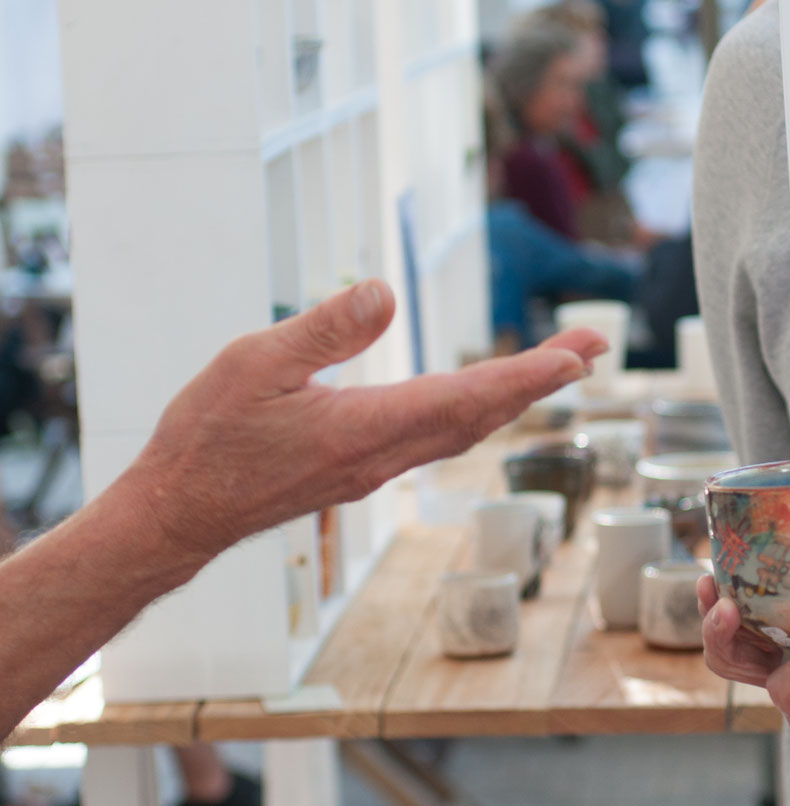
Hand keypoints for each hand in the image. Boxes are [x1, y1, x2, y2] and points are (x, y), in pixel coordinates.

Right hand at [119, 279, 603, 577]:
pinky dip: (474, 411)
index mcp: (364, 429)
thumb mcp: (255, 364)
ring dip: (514, 395)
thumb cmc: (207, 438)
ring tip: (557, 366)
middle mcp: (382, 456)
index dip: (526, 377)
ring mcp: (373, 469)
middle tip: (594, 347)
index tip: (576, 359)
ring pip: (461, 429)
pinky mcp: (358, 471)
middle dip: (541, 379)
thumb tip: (385, 292)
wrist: (179, 513)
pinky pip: (434, 437)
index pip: (465, 398)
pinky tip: (482, 399)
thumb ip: (324, 329)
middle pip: (480, 414)